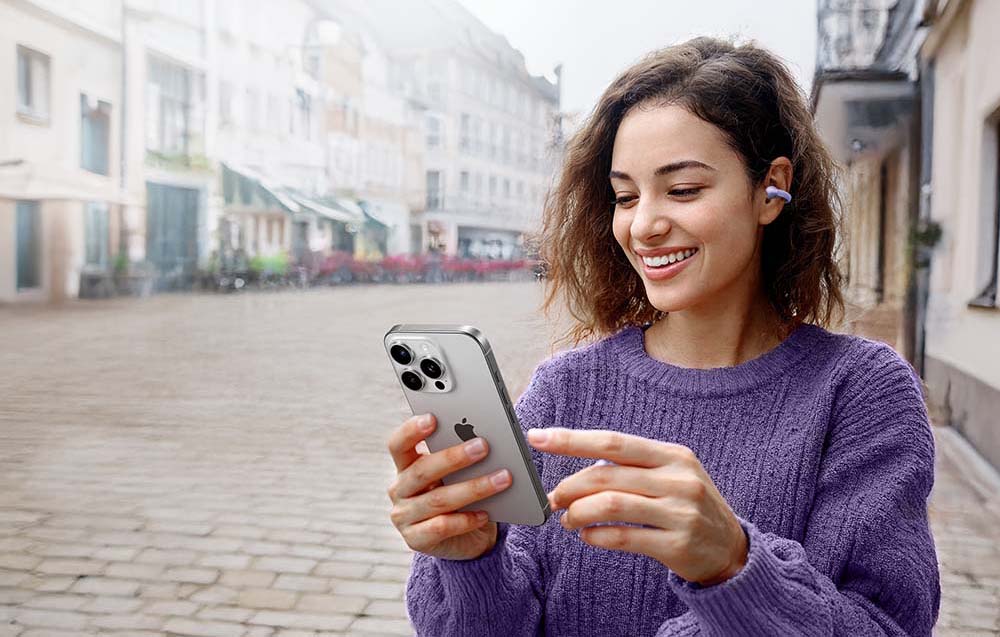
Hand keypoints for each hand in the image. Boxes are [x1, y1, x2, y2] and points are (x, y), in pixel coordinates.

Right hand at [385, 413, 512, 560]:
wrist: (467, 539)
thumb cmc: (463, 496)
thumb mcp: (459, 474)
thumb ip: (461, 458)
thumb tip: (483, 439)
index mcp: (405, 466)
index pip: (398, 444)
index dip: (412, 430)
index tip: (433, 417)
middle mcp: (399, 490)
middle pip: (422, 470)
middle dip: (454, 457)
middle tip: (483, 446)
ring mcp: (404, 517)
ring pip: (438, 500)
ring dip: (473, 488)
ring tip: (502, 478)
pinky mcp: (415, 540)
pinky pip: (442, 527)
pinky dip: (466, 519)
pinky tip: (486, 513)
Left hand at [527, 427, 747, 585]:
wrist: (732, 550)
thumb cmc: (688, 507)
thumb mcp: (671, 476)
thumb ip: (630, 469)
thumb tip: (578, 472)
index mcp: (673, 455)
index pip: (613, 441)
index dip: (571, 439)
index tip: (537, 437)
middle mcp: (679, 479)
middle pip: (606, 475)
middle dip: (569, 486)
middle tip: (552, 499)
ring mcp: (680, 512)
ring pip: (610, 505)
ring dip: (578, 513)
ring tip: (567, 520)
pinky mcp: (677, 545)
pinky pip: (623, 537)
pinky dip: (596, 536)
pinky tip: (588, 536)